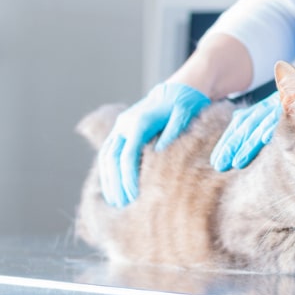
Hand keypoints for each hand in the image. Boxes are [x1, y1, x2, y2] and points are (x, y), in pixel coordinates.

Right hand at [98, 83, 210, 207]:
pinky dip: (109, 171)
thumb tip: (160, 151)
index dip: (128, 177)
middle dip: (115, 182)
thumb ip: (174, 131)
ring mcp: (122, 126)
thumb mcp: (185, 115)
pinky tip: (114, 188)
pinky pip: (110, 153)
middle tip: (122, 206)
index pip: (128, 155)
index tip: (132, 197)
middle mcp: (125, 123)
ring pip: (107, 155)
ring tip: (115, 202)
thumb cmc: (187, 104)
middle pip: (112, 157)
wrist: (182, 88)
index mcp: (139, 122)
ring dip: (109, 179)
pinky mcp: (123, 130)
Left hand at [210, 92, 281, 171]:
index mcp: (261, 108)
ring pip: (259, 125)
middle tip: (219, 166)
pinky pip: (278, 118)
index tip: (217, 162)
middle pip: (245, 126)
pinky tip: (263, 140)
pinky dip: (270, 128)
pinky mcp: (289, 105)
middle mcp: (266, 106)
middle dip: (231, 146)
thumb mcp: (274, 107)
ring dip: (248, 144)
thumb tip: (237, 116)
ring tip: (237, 163)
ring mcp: (277, 105)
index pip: (240, 125)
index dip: (228, 142)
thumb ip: (257, 113)